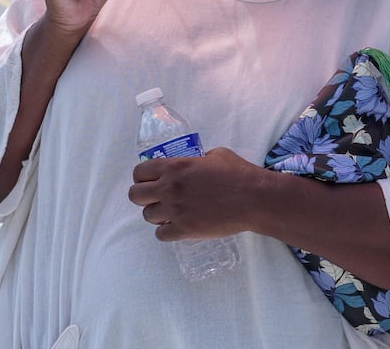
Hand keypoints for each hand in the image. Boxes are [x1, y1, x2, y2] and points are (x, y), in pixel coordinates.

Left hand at [129, 147, 261, 240]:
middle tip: (155, 197)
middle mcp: (170, 189)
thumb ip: (196, 160)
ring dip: (157, 214)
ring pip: (147, 216)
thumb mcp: (215, 154)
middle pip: (136, 195)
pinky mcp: (185, 230)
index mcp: (175, 167)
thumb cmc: (238, 173)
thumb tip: (192, 165)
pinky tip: (176, 226)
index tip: (149, 180)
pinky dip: (166, 231)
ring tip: (169, 213)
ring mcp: (176, 211)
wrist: (254, 199)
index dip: (142, 176)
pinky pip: (161, 235)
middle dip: (143, 196)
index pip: (140, 172)